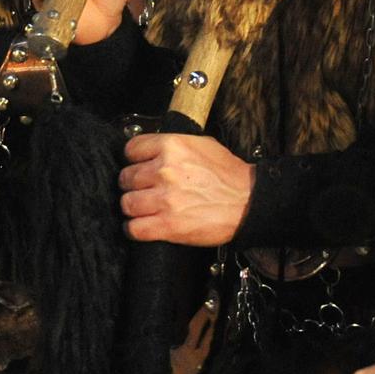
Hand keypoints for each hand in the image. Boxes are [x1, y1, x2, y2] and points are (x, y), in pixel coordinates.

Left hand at [118, 133, 254, 245]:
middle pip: (126, 177)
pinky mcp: (167, 225)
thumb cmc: (229, 175)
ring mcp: (165, 199)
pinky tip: (142, 225)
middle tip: (143, 189)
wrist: (248, 202)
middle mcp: (165, 171)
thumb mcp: (203, 145)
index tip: (137, 166)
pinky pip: (134, 228)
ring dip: (133, 207)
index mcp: (172, 146)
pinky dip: (134, 228)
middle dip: (132, 184)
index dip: (133, 159)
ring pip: (127, 203)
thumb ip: (174, 146)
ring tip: (143, 208)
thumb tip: (153, 149)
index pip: (131, 150)